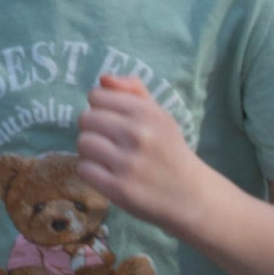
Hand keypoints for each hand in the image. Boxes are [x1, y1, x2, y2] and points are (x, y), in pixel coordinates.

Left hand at [73, 69, 204, 226]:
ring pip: (82, 143)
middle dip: (92, 129)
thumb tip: (103, 79)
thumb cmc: (169, 151)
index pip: (96, 96)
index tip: (112, 121)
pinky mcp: (119, 188)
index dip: (100, 108)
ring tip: (107, 159)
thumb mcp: (159, 115)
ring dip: (90, 152)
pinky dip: (91, 172)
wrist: (191, 196)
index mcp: (147, 112)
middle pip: (85, 119)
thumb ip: (133, 91)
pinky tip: (106, 174)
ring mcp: (128, 163)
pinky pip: (84, 169)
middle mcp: (138, 134)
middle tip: (109, 142)